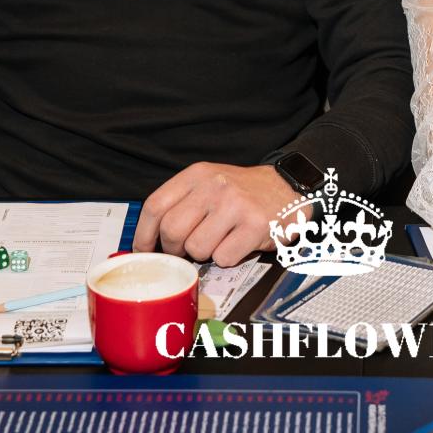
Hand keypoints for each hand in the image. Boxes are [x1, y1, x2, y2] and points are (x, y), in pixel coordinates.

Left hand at [134, 163, 297, 267]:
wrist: (287, 187)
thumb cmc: (242, 193)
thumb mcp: (209, 184)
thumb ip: (181, 204)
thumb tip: (149, 241)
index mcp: (197, 174)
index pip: (155, 206)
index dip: (144, 235)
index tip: (144, 251)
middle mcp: (214, 186)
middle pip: (172, 231)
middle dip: (175, 249)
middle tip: (186, 251)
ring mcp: (235, 205)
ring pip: (197, 248)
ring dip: (205, 254)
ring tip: (220, 240)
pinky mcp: (255, 225)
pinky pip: (224, 258)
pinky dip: (228, 258)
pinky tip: (238, 243)